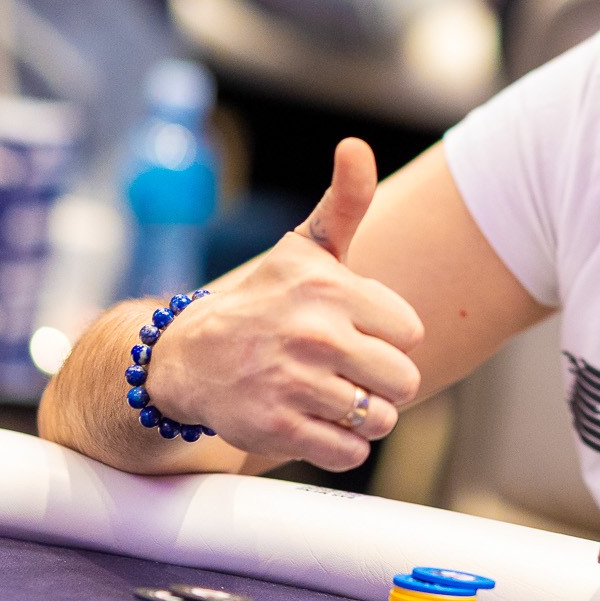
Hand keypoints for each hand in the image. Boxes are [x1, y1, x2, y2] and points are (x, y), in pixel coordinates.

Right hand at [150, 139, 424, 470]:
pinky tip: (314, 421)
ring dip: (362, 415)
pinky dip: (340, 445)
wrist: (188, 356)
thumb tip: (356, 147)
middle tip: (346, 370)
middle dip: (382, 381)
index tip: (355, 329)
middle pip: (404, 380)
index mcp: (330, 290)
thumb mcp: (304, 250)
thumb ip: (344, 203)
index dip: (387, 336)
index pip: (410, 332)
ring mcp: (296, 385)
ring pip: (379, 419)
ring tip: (329, 395)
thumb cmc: (265, 301)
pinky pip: (349, 453)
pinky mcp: (279, 430)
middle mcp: (315, 335)